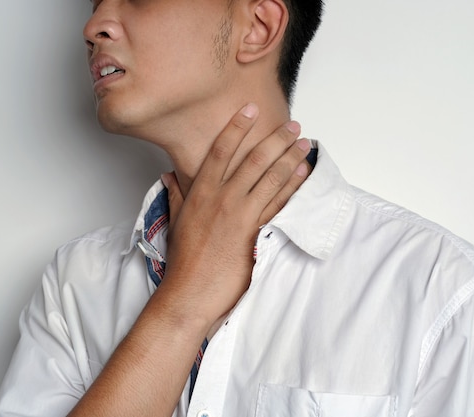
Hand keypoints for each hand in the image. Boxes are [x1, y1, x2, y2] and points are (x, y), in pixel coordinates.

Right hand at [160, 103, 310, 328]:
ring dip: (290, 158)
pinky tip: (303, 174)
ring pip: (270, 178)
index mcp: (200, 193)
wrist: (190, 293)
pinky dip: (292, 187)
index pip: (220, 150)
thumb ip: (175, 195)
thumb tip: (169, 176)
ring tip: (303, 144)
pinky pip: (278, 205)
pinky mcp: (255, 234)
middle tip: (291, 126)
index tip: (250, 109)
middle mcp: (222, 199)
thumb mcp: (175, 222)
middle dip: (275, 139)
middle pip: (253, 160)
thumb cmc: (183, 260)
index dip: (237, 127)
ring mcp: (240, 216)